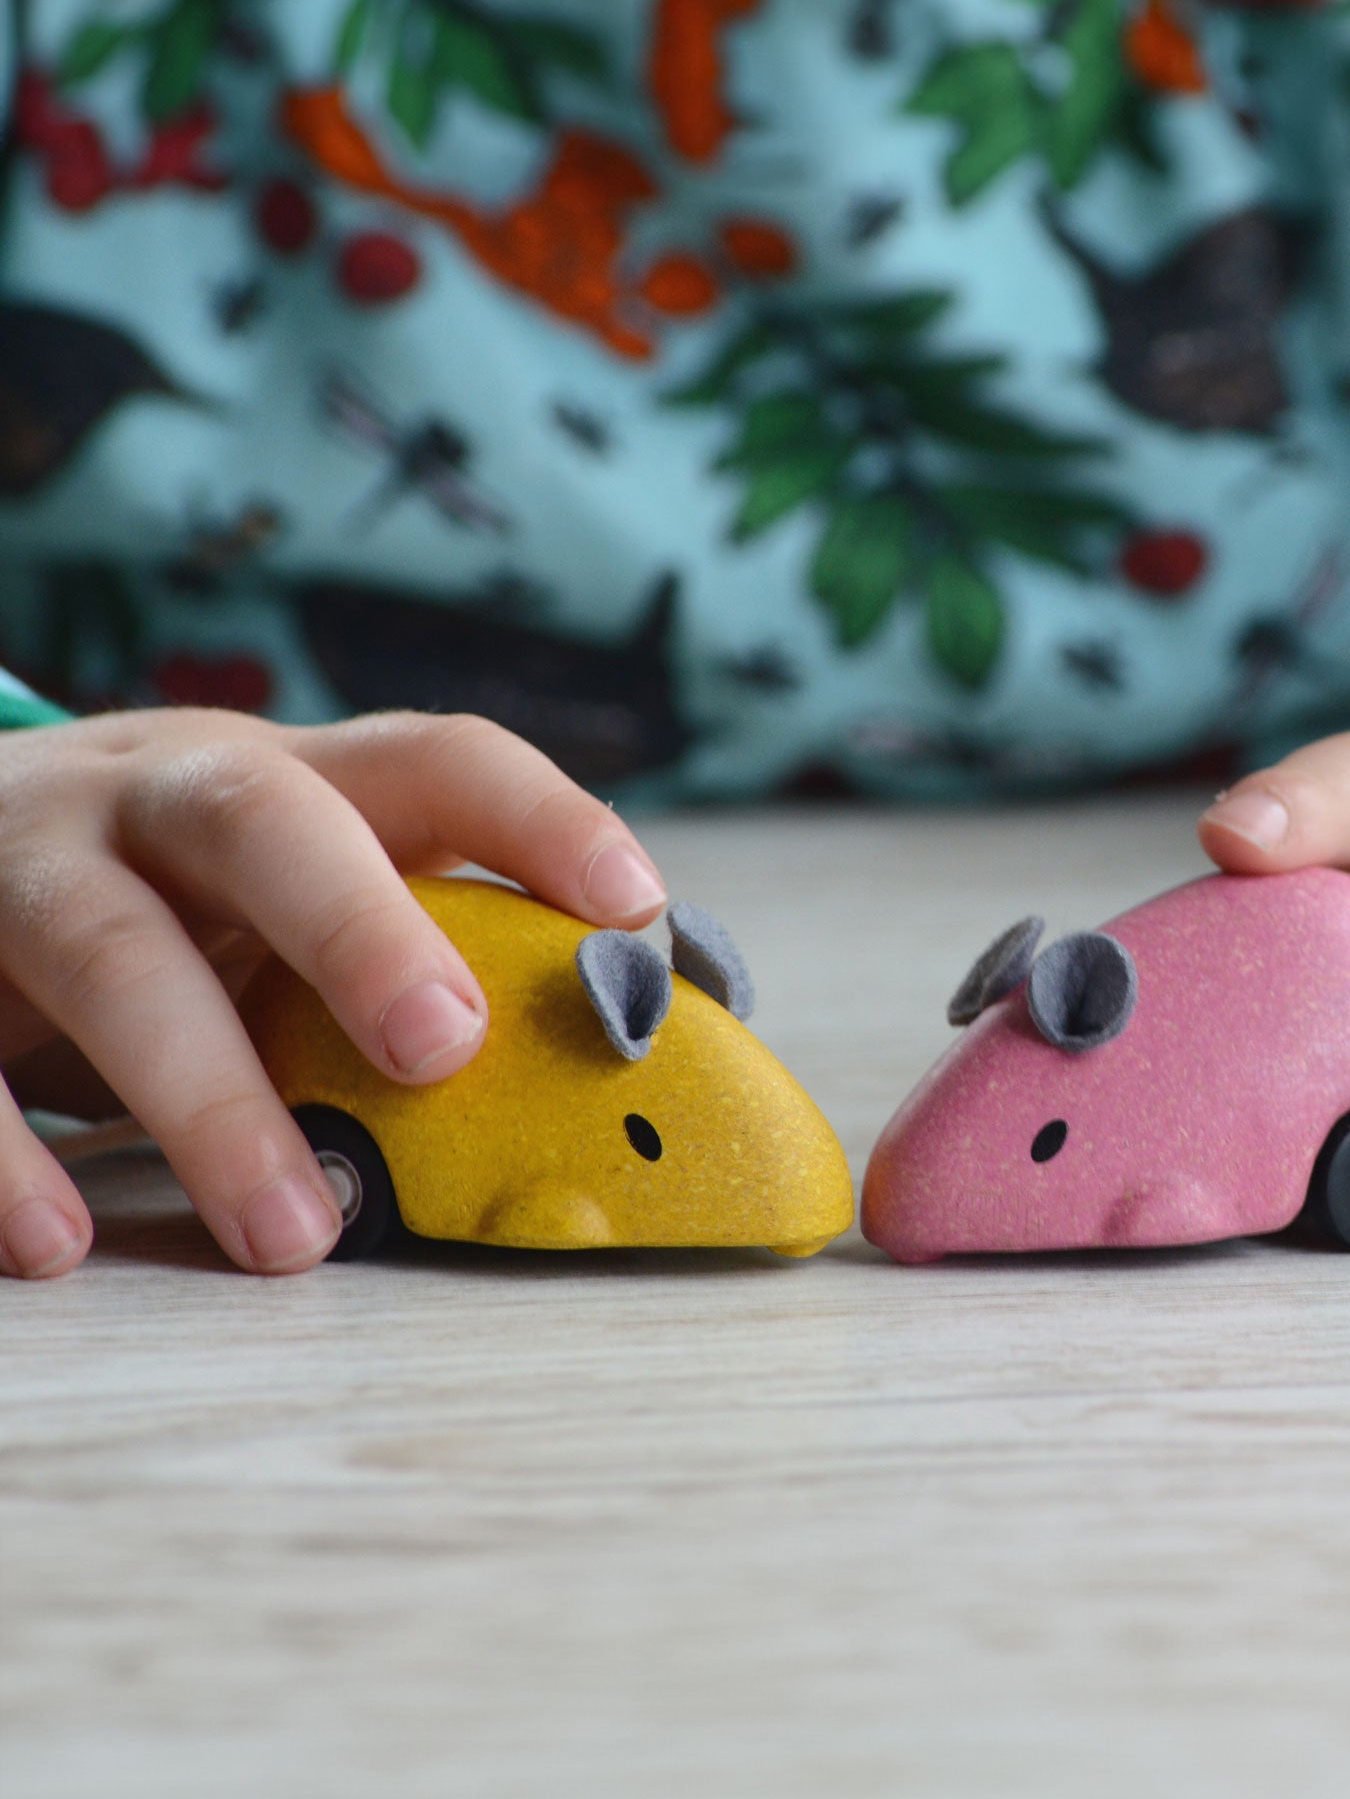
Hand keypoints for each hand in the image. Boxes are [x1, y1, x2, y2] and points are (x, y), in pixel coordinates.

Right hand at [0, 709, 666, 1278]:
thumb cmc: (180, 894)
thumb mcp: (288, 891)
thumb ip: (412, 945)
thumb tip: (610, 1050)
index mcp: (291, 775)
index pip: (433, 759)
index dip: (536, 815)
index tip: (632, 903)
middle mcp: (154, 794)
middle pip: (263, 820)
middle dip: (357, 926)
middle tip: (444, 1047)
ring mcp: (23, 866)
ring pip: (108, 949)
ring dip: (206, 1095)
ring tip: (294, 1233)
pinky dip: (1, 1153)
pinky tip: (60, 1244)